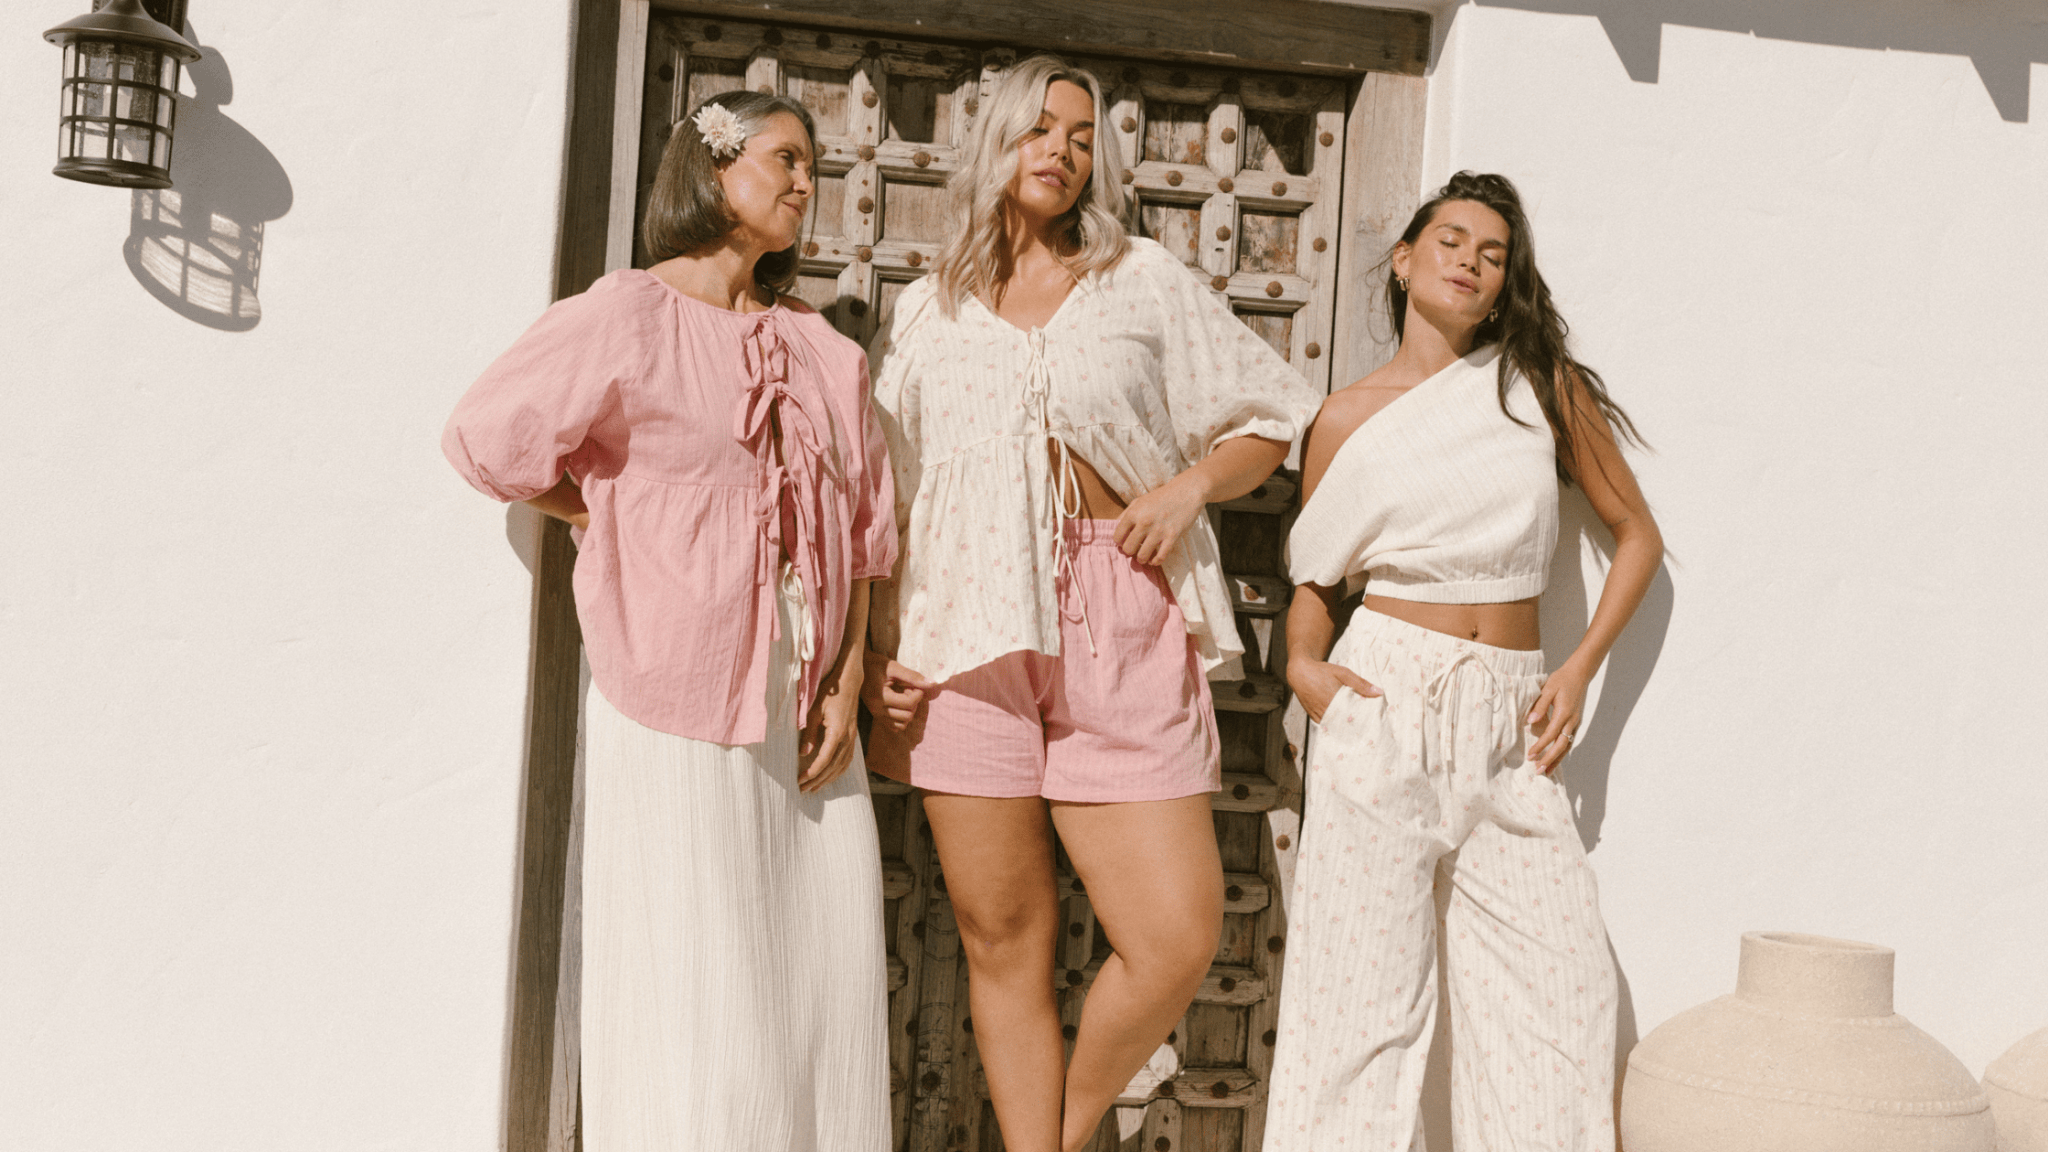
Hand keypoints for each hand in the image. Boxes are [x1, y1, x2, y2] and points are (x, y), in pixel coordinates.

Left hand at [799, 674, 861, 791]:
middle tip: (803, 790)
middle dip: (817, 780)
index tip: (800, 780)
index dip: (812, 773)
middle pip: (833, 767)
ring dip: (828, 779)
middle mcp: (847, 738)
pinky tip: (831, 776)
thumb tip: (803, 754)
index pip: (824, 760)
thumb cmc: (829, 693)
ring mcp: (852, 739)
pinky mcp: (853, 737)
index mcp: (837, 732)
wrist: (849, 682)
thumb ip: (809, 733)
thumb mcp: (813, 711)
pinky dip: (839, 771)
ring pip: (841, 766)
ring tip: (815, 788)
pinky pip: (848, 760)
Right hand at [860, 650, 936, 731]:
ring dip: (909, 711)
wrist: (858, 667)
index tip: (915, 684)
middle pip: (908, 715)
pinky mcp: (877, 717)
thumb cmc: (875, 665)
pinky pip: (895, 727)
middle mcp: (877, 710)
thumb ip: (913, 676)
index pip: (909, 703)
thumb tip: (932, 684)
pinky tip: (900, 704)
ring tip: (903, 697)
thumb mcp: (894, 667)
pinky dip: (902, 718)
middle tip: (908, 689)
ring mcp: (876, 715)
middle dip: (914, 702)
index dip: (918, 693)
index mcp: (879, 697)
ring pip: (902, 724)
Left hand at [1114, 473, 1207, 565]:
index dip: (1120, 541)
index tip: (1125, 541)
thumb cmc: (1161, 497)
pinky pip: (1160, 557)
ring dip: (1142, 558)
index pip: (1117, 537)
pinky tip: (1154, 559)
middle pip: (1128, 549)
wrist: (1186, 492)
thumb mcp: (1139, 501)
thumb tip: (1114, 528)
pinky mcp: (1172, 536)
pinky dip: (1155, 562)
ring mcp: (1159, 531)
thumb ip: (1125, 514)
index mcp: (1134, 513)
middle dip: (1130, 551)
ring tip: (1144, 555)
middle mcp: (1144, 522)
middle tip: (1135, 548)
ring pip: (1142, 556)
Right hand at [1286, 656, 1380, 723]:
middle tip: (1369, 729)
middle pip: (1346, 724)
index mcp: (1335, 700)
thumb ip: (1361, 684)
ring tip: (1358, 730)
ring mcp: (1319, 715)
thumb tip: (1379, 692)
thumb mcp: (1343, 673)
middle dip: (1357, 726)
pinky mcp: (1313, 717)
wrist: (1299, 672)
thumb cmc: (1322, 671)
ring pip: (1336, 727)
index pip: (1354, 717)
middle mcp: (1326, 710)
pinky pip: (1327, 726)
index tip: (1374, 724)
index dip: (1364, 721)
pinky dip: (1335, 726)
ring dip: (1346, 728)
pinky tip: (1343, 726)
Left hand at [1526, 663, 1590, 773]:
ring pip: (1567, 746)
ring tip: (1546, 771)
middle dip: (1549, 759)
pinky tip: (1555, 759)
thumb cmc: (1561, 680)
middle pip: (1561, 746)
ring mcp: (1575, 723)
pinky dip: (1562, 752)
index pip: (1550, 735)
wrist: (1579, 674)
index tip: (1530, 756)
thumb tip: (1530, 722)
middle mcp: (1572, 721)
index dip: (1540, 746)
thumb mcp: (1548, 689)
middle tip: (1537, 771)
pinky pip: (1569, 741)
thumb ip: (1539, 706)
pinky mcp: (1576, 723)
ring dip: (1556, 760)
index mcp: (1564, 713)